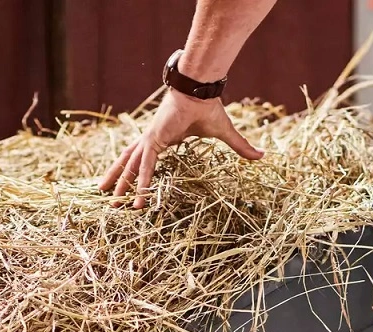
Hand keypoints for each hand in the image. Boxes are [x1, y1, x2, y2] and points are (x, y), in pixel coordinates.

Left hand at [97, 90, 262, 207]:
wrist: (202, 89)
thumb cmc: (210, 107)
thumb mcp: (225, 134)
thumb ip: (240, 148)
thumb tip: (262, 156)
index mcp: (164, 137)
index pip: (146, 158)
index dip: (138, 171)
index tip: (132, 184)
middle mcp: (152, 138)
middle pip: (131, 162)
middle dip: (120, 180)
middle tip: (110, 197)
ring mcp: (151, 139)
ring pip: (131, 167)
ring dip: (121, 184)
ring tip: (110, 200)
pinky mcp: (155, 140)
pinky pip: (145, 166)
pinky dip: (140, 182)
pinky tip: (134, 199)